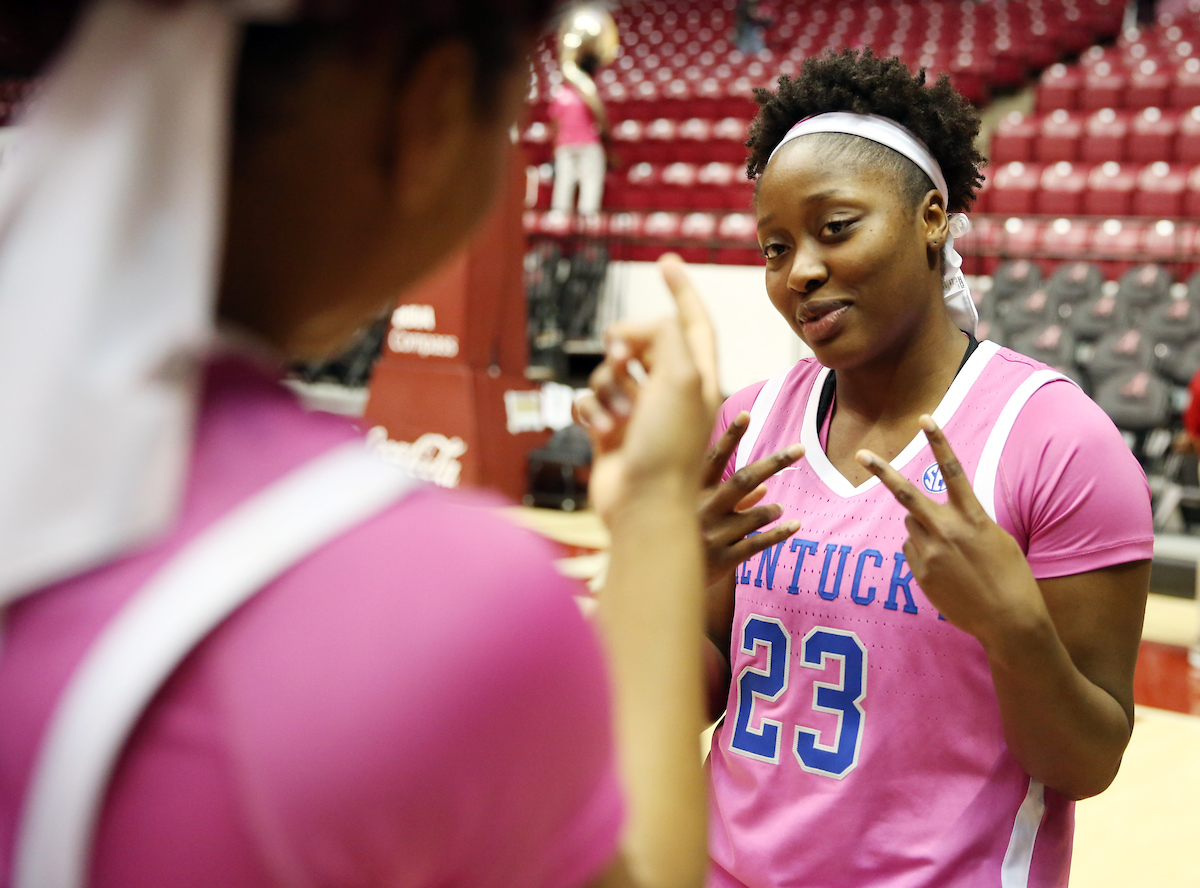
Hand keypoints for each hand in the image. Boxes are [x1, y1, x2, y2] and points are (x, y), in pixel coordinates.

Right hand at [575, 254, 719, 520]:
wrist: (644, 506)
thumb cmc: (670, 446)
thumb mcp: (681, 376)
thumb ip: (664, 334)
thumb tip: (630, 333)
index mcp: (698, 375)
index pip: (692, 320)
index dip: (681, 288)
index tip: (666, 261)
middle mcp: (670, 391)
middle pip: (640, 342)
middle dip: (624, 345)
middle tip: (623, 358)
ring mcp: (639, 412)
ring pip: (608, 371)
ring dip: (606, 387)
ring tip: (618, 417)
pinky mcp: (611, 432)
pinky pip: (589, 401)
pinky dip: (591, 411)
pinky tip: (601, 430)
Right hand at [698, 416, 802, 585]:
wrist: (660, 578)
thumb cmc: (682, 536)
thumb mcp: (696, 511)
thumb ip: (731, 499)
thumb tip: (765, 486)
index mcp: (690, 493)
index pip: (713, 458)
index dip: (730, 436)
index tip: (747, 414)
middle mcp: (702, 510)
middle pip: (743, 480)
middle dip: (773, 463)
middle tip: (800, 448)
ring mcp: (713, 535)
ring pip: (754, 516)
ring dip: (772, 510)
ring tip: (780, 508)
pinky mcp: (723, 560)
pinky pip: (757, 544)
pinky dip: (779, 534)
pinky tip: (796, 526)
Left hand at [855, 415, 1047, 645]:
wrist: (1009, 619)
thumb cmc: (1010, 576)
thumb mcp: (995, 538)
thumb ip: (964, 520)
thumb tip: (932, 517)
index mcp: (973, 516)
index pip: (952, 470)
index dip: (938, 441)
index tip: (925, 418)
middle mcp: (947, 530)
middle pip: (906, 493)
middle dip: (882, 471)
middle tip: (861, 454)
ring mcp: (930, 552)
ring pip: (910, 525)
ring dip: (922, 528)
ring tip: (951, 552)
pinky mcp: (920, 572)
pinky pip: (912, 551)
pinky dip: (922, 552)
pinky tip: (945, 570)